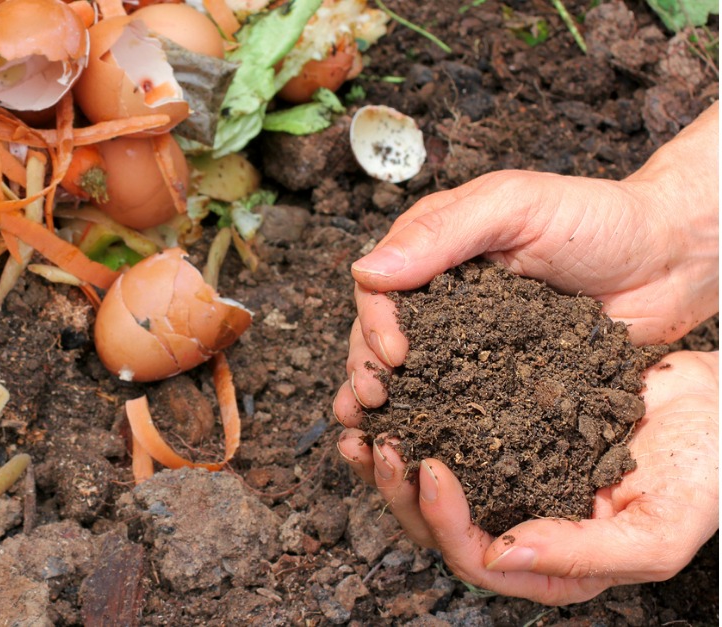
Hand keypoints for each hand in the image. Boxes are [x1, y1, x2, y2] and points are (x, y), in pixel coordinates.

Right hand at [333, 102, 717, 419]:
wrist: (672, 259)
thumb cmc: (598, 217)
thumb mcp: (515, 206)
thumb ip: (442, 233)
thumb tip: (366, 271)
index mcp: (434, 250)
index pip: (379, 288)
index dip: (374, 323)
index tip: (393, 354)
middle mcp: (444, 298)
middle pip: (383, 337)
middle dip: (367, 371)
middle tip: (372, 402)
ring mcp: (472, 341)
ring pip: (414, 376)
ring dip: (388, 406)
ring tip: (374, 436)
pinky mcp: (503, 379)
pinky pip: (462, 403)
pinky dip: (436, 426)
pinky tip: (421, 450)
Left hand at [337, 351, 718, 604]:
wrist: (720, 406)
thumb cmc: (704, 473)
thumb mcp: (658, 528)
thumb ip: (584, 554)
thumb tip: (500, 554)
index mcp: (552, 563)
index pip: (476, 559)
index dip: (443, 521)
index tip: (428, 467)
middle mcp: (521, 525)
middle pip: (438, 526)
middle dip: (399, 489)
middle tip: (379, 443)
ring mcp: (509, 478)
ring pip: (431, 483)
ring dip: (390, 458)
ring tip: (362, 423)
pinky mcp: (503, 432)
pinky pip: (446, 431)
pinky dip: (415, 415)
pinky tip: (392, 394)